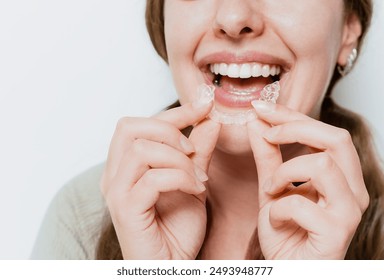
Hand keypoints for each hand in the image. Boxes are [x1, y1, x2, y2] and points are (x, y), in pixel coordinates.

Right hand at [100, 97, 220, 258]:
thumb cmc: (177, 230)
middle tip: (192, 151)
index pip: (141, 124)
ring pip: (141, 149)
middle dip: (168, 130)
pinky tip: (196, 190)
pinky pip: (152, 177)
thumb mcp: (193, 182)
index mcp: (126, 166)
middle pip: (129, 127)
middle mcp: (114, 175)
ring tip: (197, 179)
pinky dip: (181, 178)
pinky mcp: (125, 209)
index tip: (204, 104)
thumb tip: (210, 120)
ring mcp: (116, 192)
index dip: (173, 112)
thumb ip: (198, 153)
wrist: (171, 267)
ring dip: (178, 159)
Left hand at [247, 101, 368, 258]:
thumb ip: (268, 155)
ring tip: (272, 190)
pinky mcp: (337, 233)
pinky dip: (279, 208)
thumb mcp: (272, 187)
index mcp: (341, 176)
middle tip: (267, 133)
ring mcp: (348, 212)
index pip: (325, 132)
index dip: (292, 115)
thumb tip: (257, 120)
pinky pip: (302, 204)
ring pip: (324, 164)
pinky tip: (276, 219)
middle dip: (295, 128)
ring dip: (286, 171)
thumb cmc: (287, 232)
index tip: (262, 107)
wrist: (289, 270)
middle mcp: (353, 191)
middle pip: (336, 138)